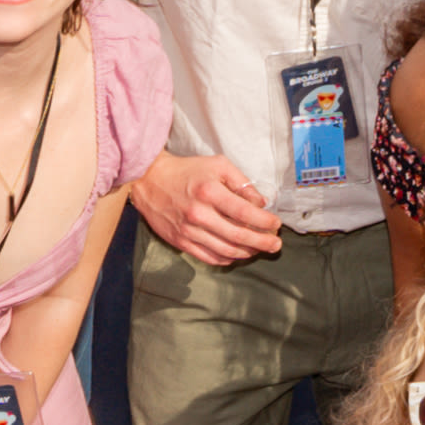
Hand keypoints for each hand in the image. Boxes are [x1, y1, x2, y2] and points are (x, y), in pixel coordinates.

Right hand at [130, 146, 290, 266]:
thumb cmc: (186, 171)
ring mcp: (188, 230)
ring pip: (226, 250)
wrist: (149, 180)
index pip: (245, 212)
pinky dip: (227, 258)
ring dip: (247, 252)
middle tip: (275, 244)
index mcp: (210, 192)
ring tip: (259, 249)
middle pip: (238, 235)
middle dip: (262, 242)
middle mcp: (199, 214)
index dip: (265, 221)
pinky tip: (237, 254)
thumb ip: (241, 182)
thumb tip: (260, 202)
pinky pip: (209, 257)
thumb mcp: (217, 165)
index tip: (276, 224)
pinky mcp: (180, 242)